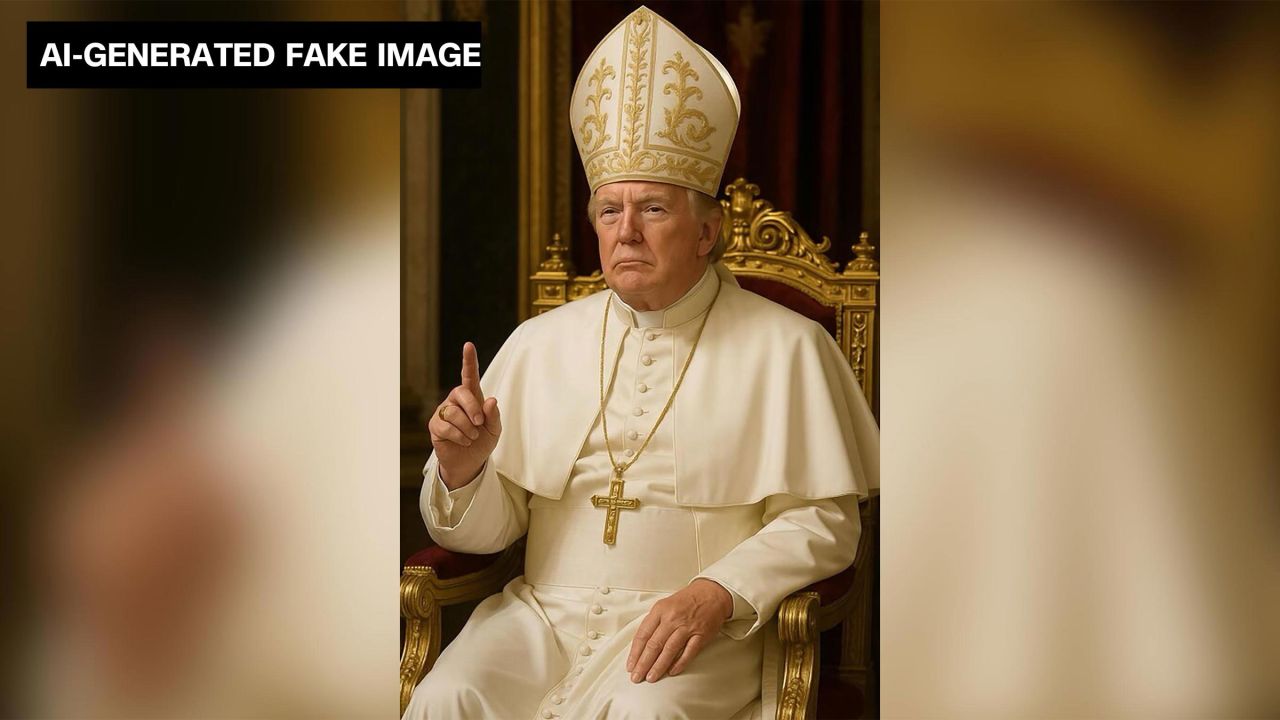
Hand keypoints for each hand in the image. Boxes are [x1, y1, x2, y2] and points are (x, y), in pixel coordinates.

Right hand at [428, 342, 500, 489]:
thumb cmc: (483, 442)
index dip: (468, 361)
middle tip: (480, 423)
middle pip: (461, 392)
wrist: (470, 463)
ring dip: (467, 427)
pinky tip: (463, 441)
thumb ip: (494, 415)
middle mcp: (456, 401)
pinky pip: (446, 426)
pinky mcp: (435, 425)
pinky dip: (459, 436)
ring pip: (454, 412)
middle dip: (473, 408)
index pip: (469, 376)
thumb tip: (491, 400)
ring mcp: (444, 412)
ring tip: (472, 437)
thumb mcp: (494, 430)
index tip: (468, 345)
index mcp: (473, 397)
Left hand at [626, 578, 732, 682]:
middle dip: (643, 663)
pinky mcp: (701, 635)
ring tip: (651, 678)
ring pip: (669, 650)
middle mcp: (672, 618)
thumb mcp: (664, 605)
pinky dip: (679, 663)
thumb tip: (640, 645)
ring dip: (659, 666)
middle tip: (637, 677)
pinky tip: (671, 672)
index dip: (635, 652)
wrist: (711, 593)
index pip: (643, 634)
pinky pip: (689, 652)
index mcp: (660, 610)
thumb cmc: (686, 601)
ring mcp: (687, 627)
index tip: (630, 665)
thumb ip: (653, 622)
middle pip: (654, 644)